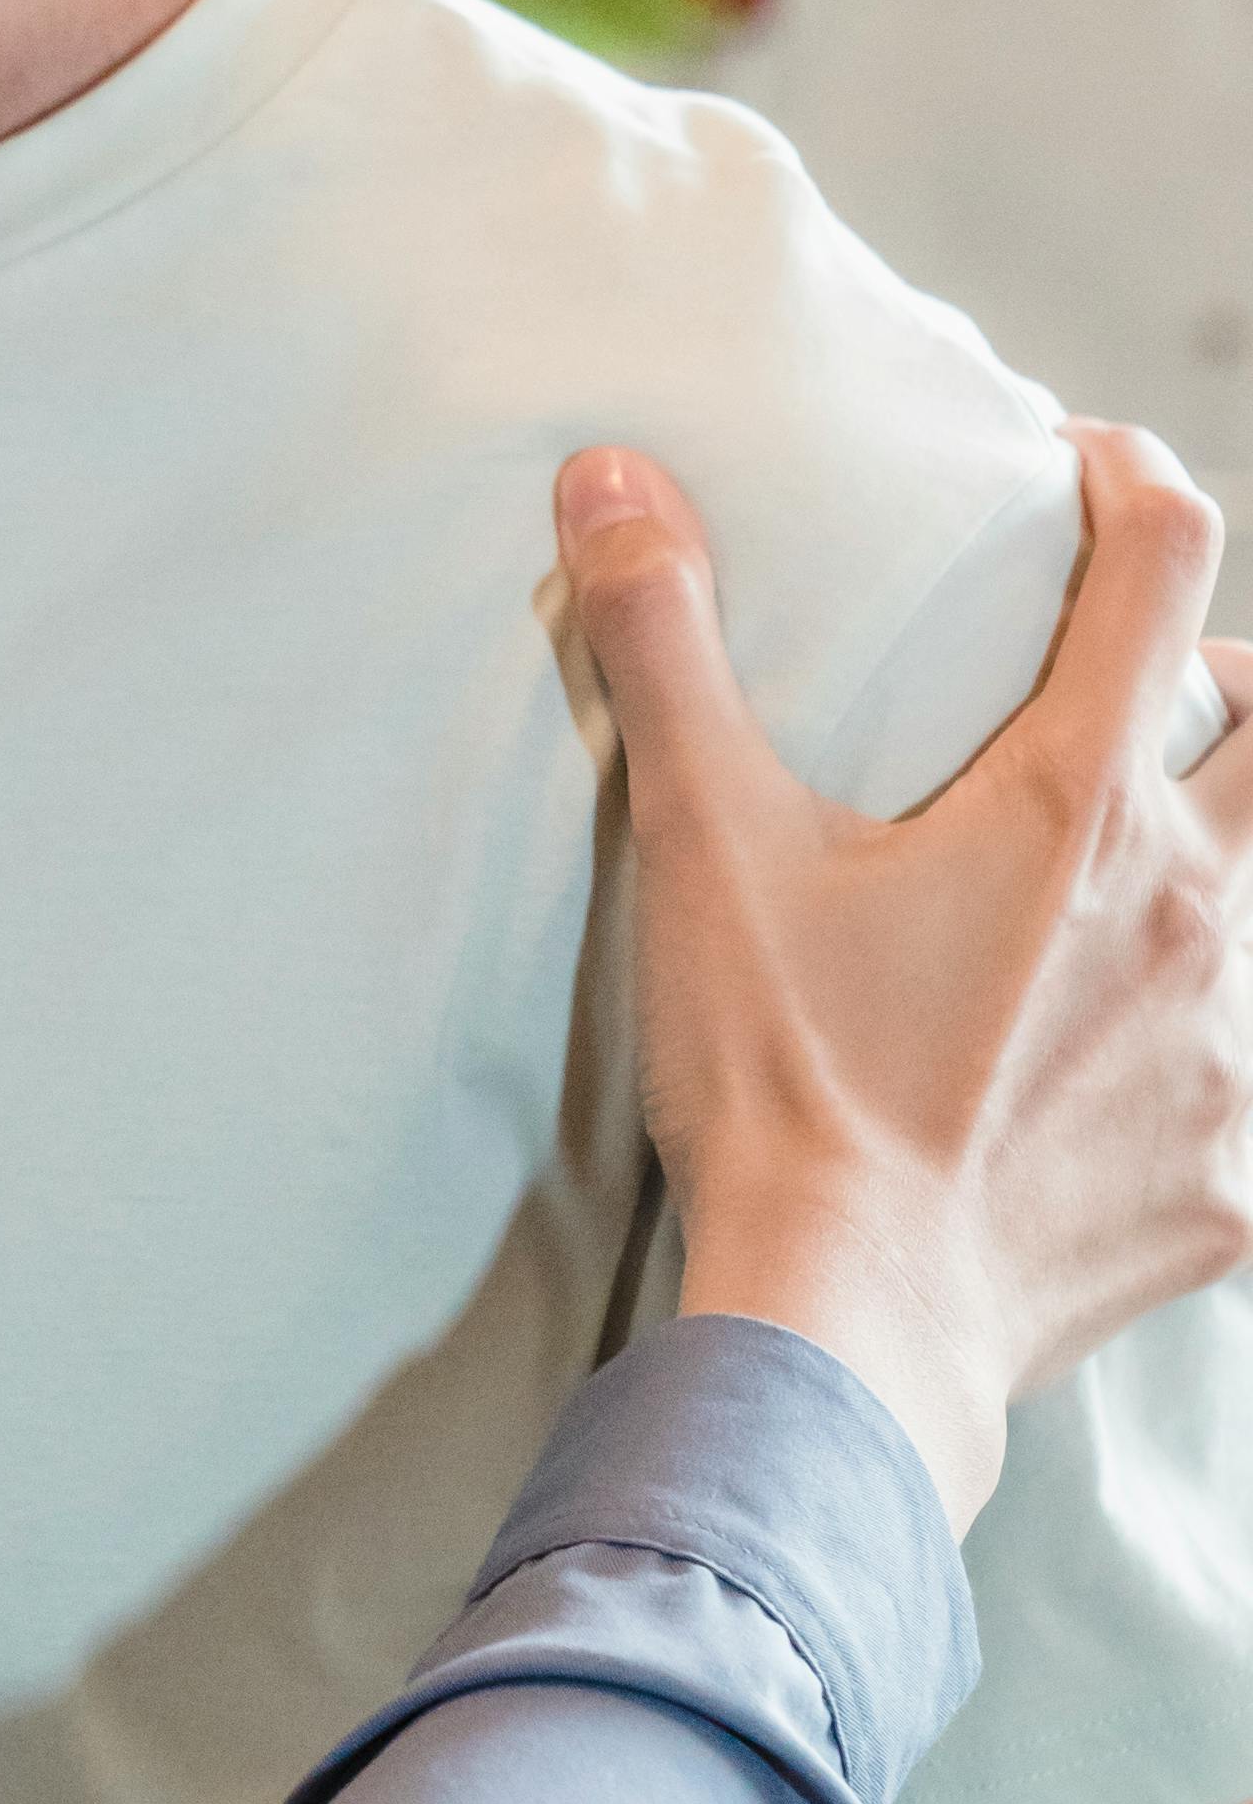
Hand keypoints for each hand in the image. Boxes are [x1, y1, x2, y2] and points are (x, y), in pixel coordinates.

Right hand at [554, 423, 1252, 1529]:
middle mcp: (1195, 907)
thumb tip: (613, 474)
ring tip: (1124, 889)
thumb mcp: (702, 848)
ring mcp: (1229, 1048)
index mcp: (1077, 806)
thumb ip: (663, 647)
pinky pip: (1250, 1088)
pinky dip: (1196, 1055)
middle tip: (1145, 695)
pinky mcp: (1232, 1181)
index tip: (1080, 474)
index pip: (1160, 564)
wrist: (850, 1329)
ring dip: (1215, 866)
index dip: (1130, 482)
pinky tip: (1114, 1079)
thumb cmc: (783, 1083)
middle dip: (1227, 685)